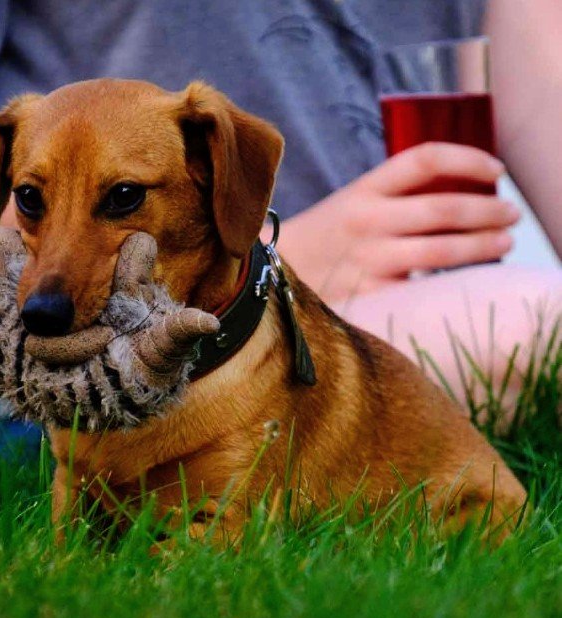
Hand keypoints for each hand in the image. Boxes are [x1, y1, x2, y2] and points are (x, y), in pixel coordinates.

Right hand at [278, 143, 520, 300]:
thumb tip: (458, 194)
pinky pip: (422, 290)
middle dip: (488, 212)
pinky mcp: (367, 297)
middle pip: (443, 208)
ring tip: (502, 244)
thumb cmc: (319, 243)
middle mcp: (365, 222)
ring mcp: (367, 261)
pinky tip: (468, 282)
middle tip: (511, 216)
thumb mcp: (347, 206)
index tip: (496, 171)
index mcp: (361, 191)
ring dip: (481, 248)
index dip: (469, 160)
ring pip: (440, 252)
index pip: (425, 160)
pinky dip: (451, 285)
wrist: (266, 279)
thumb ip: (392, 198)